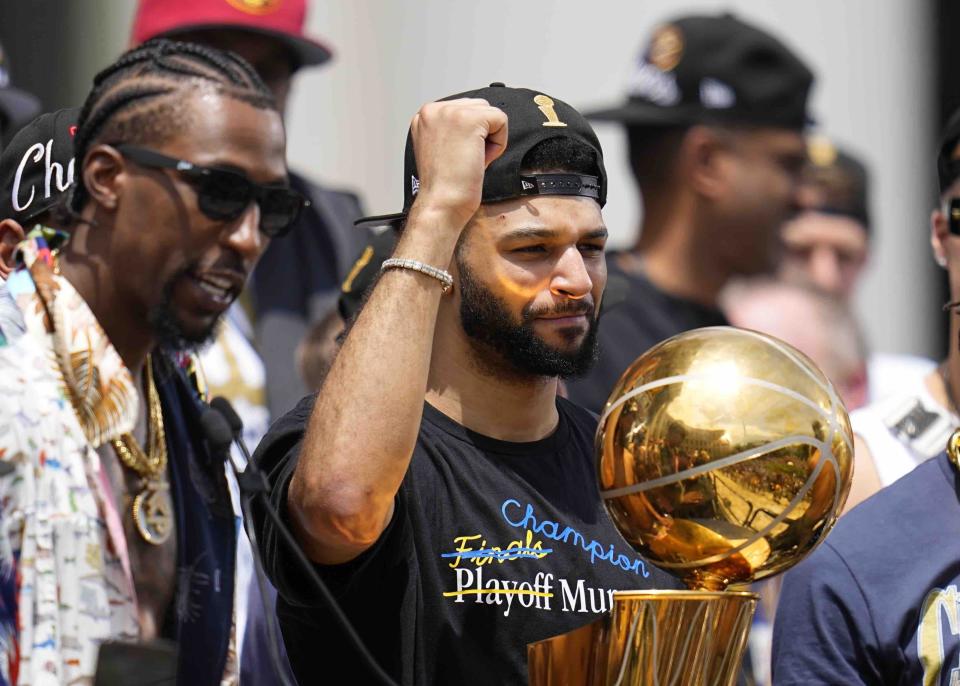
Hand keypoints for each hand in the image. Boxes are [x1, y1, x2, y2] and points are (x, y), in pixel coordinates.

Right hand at [407, 98, 507, 229]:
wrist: (441, 203)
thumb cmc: (443, 186)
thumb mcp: (441, 147)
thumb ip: (453, 129)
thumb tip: (479, 124)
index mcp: (425, 116)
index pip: (464, 110)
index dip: (470, 136)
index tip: (455, 156)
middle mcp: (434, 109)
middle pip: (479, 108)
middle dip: (480, 135)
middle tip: (464, 159)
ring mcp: (450, 112)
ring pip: (491, 113)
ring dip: (489, 139)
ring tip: (470, 159)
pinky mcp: (470, 119)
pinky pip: (501, 121)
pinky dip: (498, 144)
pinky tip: (480, 159)